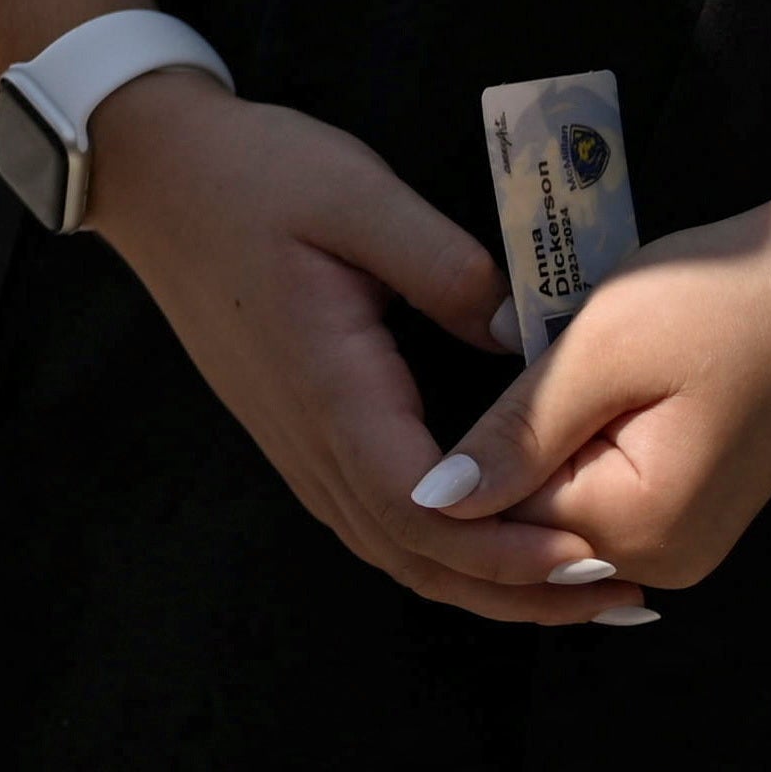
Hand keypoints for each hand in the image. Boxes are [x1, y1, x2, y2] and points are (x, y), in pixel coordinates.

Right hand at [85, 74, 645, 624]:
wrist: (155, 175)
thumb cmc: (252, 175)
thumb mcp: (358, 195)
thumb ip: (446, 267)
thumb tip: (525, 337)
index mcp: (328, 385)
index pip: (417, 506)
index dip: (501, 546)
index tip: (587, 554)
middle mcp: (307, 436)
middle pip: (412, 556)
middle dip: (514, 591)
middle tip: (615, 596)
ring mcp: (296, 442)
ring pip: (390, 550)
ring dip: (483, 584)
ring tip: (574, 591)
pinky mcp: (298, 431)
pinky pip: (373, 522)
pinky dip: (441, 555)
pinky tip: (494, 548)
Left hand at [418, 184, 770, 591]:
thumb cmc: (721, 298)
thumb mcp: (599, 353)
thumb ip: (514, 434)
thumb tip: (431, 502)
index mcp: (639, 526)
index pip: (496, 521)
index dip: (461, 457)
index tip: (453, 387)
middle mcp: (665, 558)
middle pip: (528, 525)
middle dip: (501, 453)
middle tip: (515, 365)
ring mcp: (686, 542)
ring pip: (560, 509)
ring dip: (539, 448)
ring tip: (556, 370)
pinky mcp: (694, 514)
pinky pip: (602, 496)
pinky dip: (577, 448)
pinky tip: (585, 392)